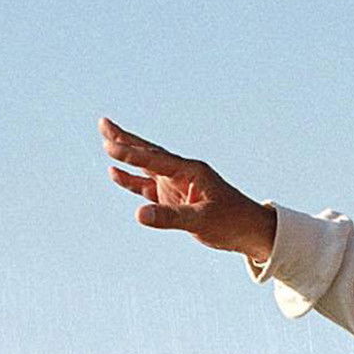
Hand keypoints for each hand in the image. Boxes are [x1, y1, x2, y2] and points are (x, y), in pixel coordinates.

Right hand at [100, 118, 276, 260]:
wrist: (251, 231)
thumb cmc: (232, 222)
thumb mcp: (202, 221)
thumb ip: (170, 217)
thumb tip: (139, 215)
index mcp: (191, 171)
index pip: (156, 160)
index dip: (132, 153)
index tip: (110, 145)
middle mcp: (182, 173)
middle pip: (148, 153)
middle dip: (125, 139)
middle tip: (103, 123)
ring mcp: (177, 185)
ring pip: (146, 166)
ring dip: (126, 155)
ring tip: (105, 141)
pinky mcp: (174, 198)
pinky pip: (148, 187)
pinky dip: (132, 180)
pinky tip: (115, 173)